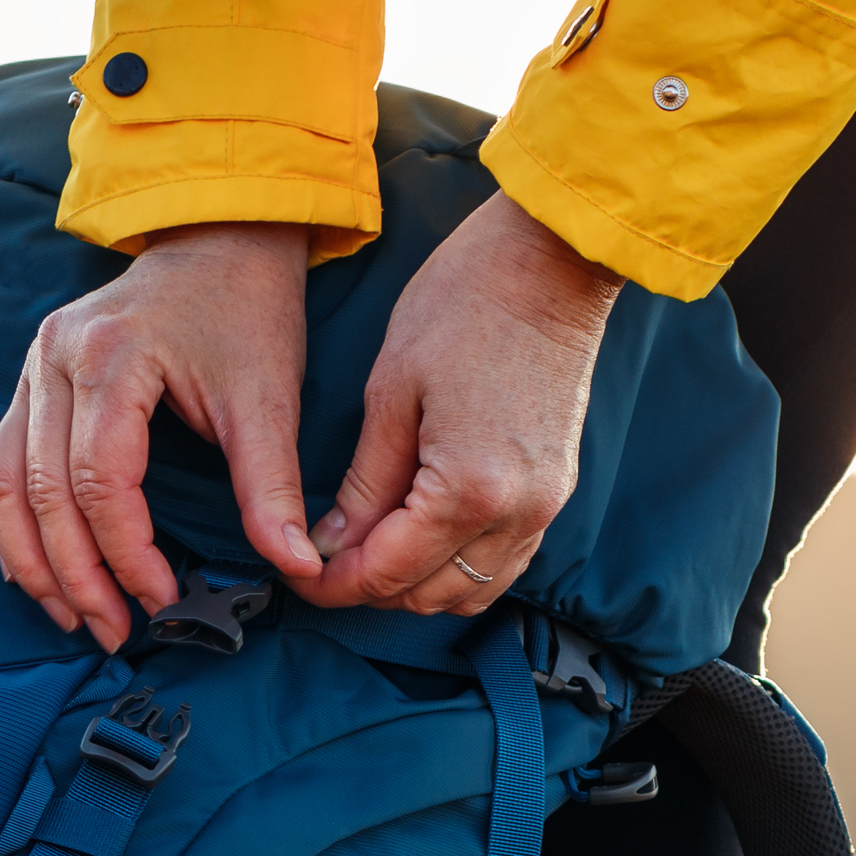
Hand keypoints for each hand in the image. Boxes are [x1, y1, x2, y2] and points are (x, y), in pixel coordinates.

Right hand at [0, 222, 313, 649]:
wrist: (219, 240)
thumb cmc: (245, 312)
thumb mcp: (269, 397)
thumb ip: (272, 485)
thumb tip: (297, 567)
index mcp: (110, 356)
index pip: (102, 482)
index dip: (126, 553)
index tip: (162, 600)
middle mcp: (55, 358)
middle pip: (45, 492)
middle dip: (76, 575)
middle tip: (112, 631)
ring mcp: (32, 366)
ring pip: (6, 484)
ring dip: (34, 560)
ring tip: (71, 616)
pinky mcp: (30, 379)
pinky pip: (3, 463)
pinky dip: (15, 523)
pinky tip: (37, 570)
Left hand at [305, 190, 621, 617]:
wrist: (551, 262)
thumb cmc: (465, 304)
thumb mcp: (391, 391)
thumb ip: (365, 482)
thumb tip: (333, 543)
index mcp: (467, 491)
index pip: (387, 572)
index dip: (333, 584)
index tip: (299, 575)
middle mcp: (514, 515)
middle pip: (428, 594)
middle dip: (371, 588)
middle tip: (326, 560)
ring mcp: (544, 507)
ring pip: (471, 591)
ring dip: (417, 584)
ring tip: (370, 549)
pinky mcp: (556, 490)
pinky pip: (504, 562)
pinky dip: (459, 565)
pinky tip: (423, 535)